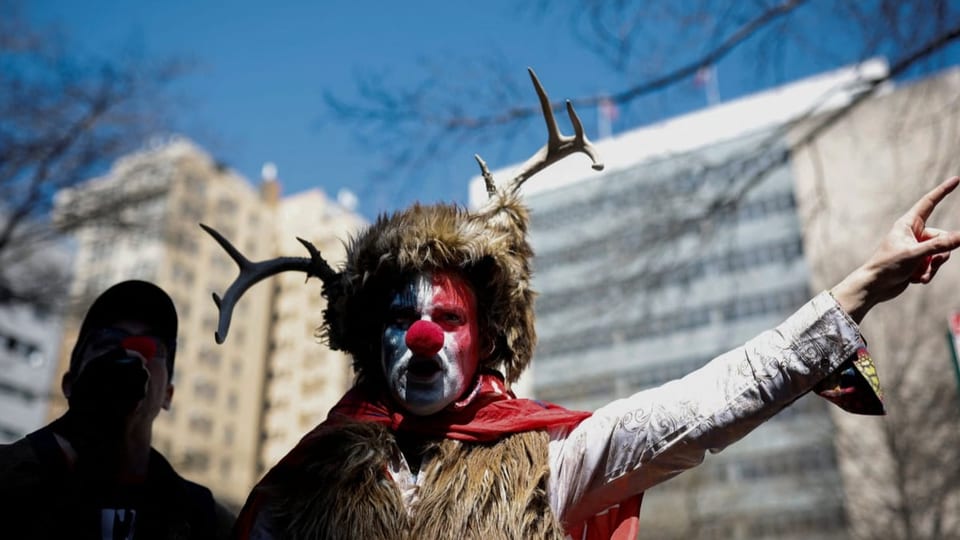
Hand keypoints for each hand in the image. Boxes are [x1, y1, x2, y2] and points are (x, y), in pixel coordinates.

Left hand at [832, 176, 959, 322]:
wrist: (874, 287)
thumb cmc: (887, 266)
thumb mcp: (915, 254)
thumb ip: (939, 246)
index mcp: (908, 224)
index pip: (929, 203)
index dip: (943, 191)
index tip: (956, 179)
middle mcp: (914, 234)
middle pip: (943, 237)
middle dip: (940, 253)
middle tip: (928, 263)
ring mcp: (916, 248)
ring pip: (941, 254)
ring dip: (932, 267)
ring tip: (917, 274)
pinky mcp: (917, 262)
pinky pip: (933, 265)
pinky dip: (927, 274)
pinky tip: (914, 280)